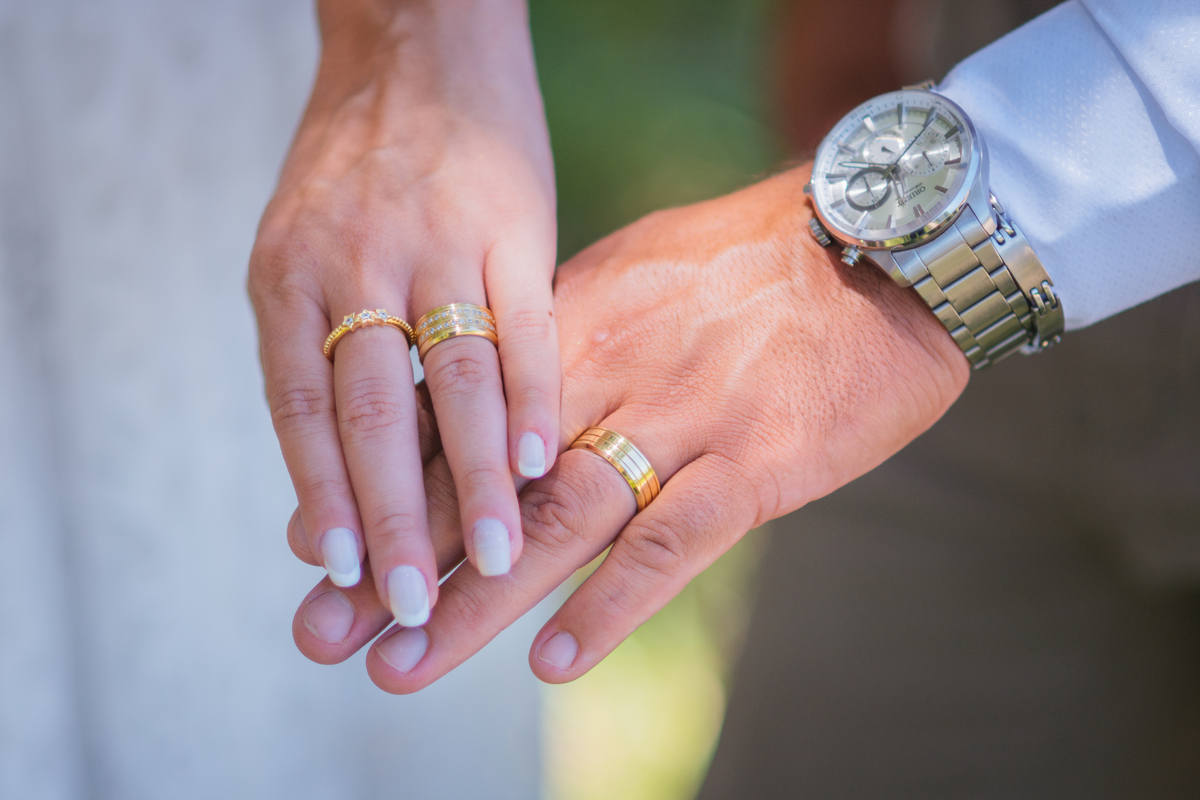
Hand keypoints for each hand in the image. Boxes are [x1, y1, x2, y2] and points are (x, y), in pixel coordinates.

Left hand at [248, 0, 556, 627]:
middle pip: (374, 409)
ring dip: (479, 477)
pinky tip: (553, 460)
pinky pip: (530, 321)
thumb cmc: (356, 172)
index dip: (320, 496)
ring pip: (459, 377)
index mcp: (289, 277)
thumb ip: (319, 357)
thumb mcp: (304, 254)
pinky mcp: (514, 223)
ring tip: (498, 557)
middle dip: (392, 514)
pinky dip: (540, 394)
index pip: (300, 409)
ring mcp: (439, 240)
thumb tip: (320, 481)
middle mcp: (357, 262)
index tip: (340, 575)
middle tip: (405, 604)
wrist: (415, 48)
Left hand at [289, 165, 968, 688]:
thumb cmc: (751, 266)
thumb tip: (503, 395)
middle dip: (398, 562)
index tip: (311, 546)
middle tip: (318, 631)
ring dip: (475, 602)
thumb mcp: (635, 279)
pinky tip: (555, 660)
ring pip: (556, 521)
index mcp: (570, 328)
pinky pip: (673, 539)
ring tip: (399, 664)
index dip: (382, 487)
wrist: (876, 242)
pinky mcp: (754, 462)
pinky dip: (613, 601)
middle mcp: (607, 377)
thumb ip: (565, 338)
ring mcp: (679, 421)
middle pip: (483, 483)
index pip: (457, 418)